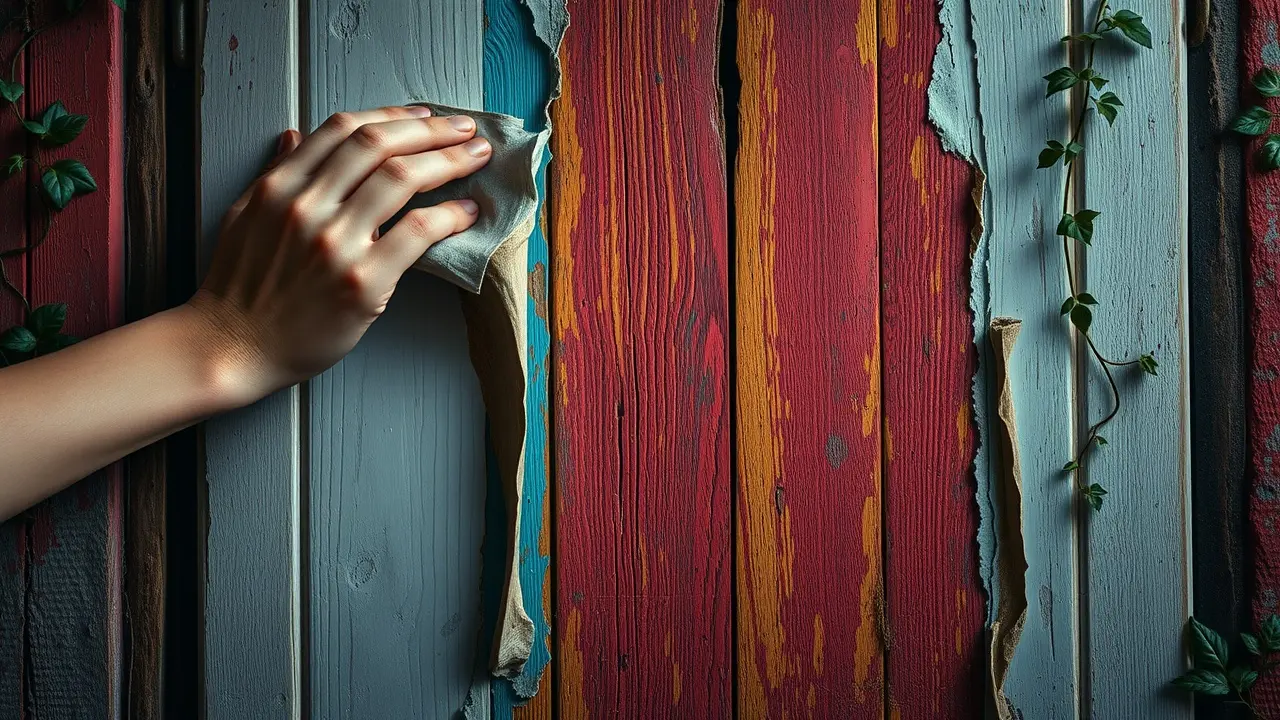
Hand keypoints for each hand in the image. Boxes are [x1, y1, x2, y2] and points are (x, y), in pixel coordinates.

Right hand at [189, 105, 491, 406]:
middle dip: (431, 130)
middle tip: (465, 128)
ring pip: (402, 180)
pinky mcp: (362, 283)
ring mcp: (335, 244)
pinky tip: (467, 211)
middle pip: (379, 146)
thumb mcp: (245, 216)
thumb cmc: (239, 288)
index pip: (344, 130)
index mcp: (280, 186)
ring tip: (476, 156)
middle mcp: (307, 207)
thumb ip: (275, 174)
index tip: (424, 115)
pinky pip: (415, 233)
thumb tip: (295, 134)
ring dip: (448, 161)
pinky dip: (448, 216)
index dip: (391, 115)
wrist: (231, 348)